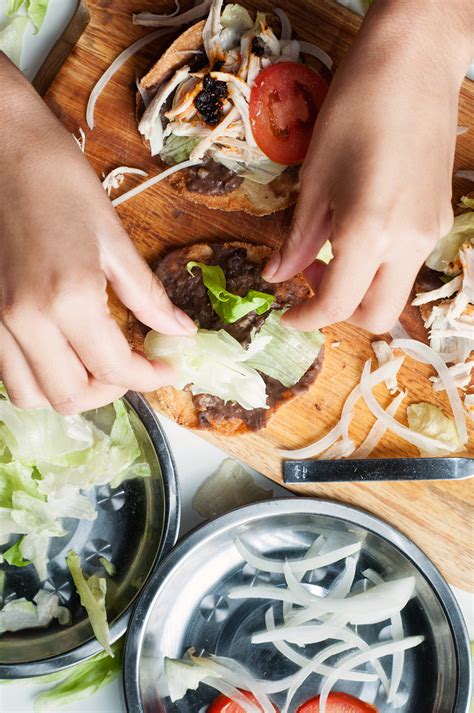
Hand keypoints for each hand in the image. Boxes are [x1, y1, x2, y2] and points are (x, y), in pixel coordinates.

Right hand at [0, 54, 195, 413]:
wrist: (2, 147)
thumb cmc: (60, 181)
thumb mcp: (114, 238)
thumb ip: (148, 295)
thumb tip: (181, 331)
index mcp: (68, 297)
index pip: (115, 369)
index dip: (150, 378)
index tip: (169, 369)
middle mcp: (26, 320)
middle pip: (71, 397)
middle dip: (112, 391)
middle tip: (134, 367)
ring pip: (33, 395)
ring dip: (72, 390)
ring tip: (97, 364)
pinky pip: (8, 374)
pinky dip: (40, 376)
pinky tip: (62, 351)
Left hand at [263, 0, 473, 333]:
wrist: (414, 62)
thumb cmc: (355, 108)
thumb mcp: (314, 178)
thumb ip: (299, 237)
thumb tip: (278, 274)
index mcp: (370, 232)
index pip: (337, 305)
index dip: (306, 318)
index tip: (286, 313)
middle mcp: (408, 243)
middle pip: (377, 315)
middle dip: (340, 313)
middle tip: (310, 281)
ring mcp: (430, 232)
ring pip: (395, 291)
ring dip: (360, 289)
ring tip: (329, 250)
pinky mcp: (439, 218)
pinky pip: (407, 263)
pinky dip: (378, 266)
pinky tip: (357, 231)